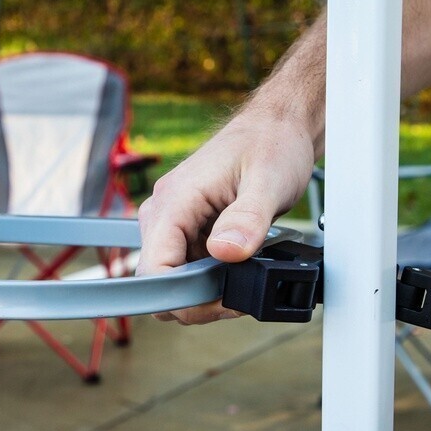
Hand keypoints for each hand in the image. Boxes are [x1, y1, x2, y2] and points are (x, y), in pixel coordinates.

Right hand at [136, 110, 315, 323]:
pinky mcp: (188, 230)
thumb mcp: (269, 182)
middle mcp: (164, 213)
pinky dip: (213, 278)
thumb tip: (225, 253)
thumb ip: (248, 220)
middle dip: (199, 299)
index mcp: (173, 201)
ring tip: (247, 273)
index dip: (185, 297)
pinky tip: (241, 266)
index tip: (223, 300)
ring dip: (209, 289)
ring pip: (175, 279)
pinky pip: (190, 268)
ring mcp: (174, 223)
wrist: (277, 129)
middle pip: (161, 282)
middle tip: (242, 291)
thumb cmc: (272, 145)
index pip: (153, 270)